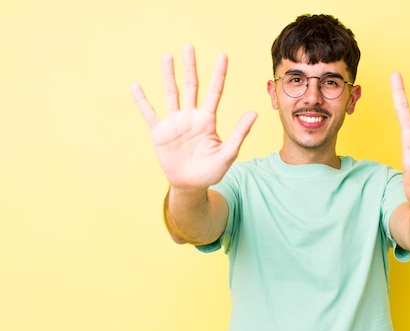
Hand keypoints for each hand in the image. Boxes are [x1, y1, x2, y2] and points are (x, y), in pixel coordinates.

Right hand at [131, 45, 256, 188]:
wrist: (191, 185)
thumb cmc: (211, 171)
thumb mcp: (228, 153)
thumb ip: (239, 133)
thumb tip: (254, 112)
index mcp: (208, 120)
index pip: (215, 91)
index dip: (219, 74)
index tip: (222, 55)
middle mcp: (191, 116)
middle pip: (191, 86)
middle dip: (190, 67)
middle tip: (188, 46)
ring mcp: (174, 123)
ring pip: (171, 94)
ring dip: (168, 75)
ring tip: (167, 56)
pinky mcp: (159, 132)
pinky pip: (149, 113)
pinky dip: (142, 100)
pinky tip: (135, 86)